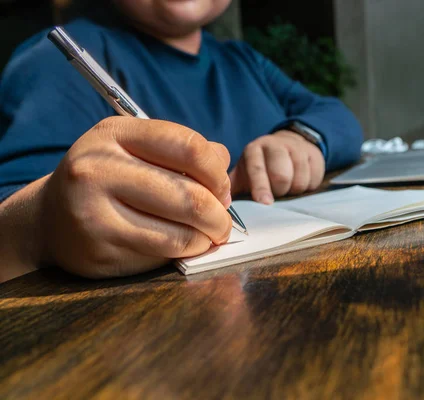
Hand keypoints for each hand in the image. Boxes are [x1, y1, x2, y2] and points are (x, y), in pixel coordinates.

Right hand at [37, 116, 231, 278]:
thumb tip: (223, 164)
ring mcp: (94, 213)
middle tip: (222, 221)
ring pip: (181, 231)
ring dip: (208, 236)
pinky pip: (164, 254)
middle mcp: (98, 169)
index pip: (189, 147)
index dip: (218, 172)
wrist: (49, 219)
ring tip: (209, 234)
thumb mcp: (135, 148)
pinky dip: (188, 251)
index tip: (222, 188)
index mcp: (114, 134)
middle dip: (220, 214)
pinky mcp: (100, 251)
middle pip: (191, 195)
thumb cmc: (106, 179)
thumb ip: (182, 151)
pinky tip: (187, 245)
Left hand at [229, 130, 325, 203]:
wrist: (289, 146)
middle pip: (281, 177)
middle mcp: (275, 145)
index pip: (257, 169)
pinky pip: (313, 180)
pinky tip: (300, 180)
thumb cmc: (262, 168)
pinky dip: (307, 187)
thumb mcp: (244, 174)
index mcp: (254, 150)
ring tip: (288, 187)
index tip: (265, 203)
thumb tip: (220, 208)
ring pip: (299, 181)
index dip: (261, 187)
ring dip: (294, 190)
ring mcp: (297, 148)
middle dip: (280, 191)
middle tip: (277, 193)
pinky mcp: (314, 154)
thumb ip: (231, 189)